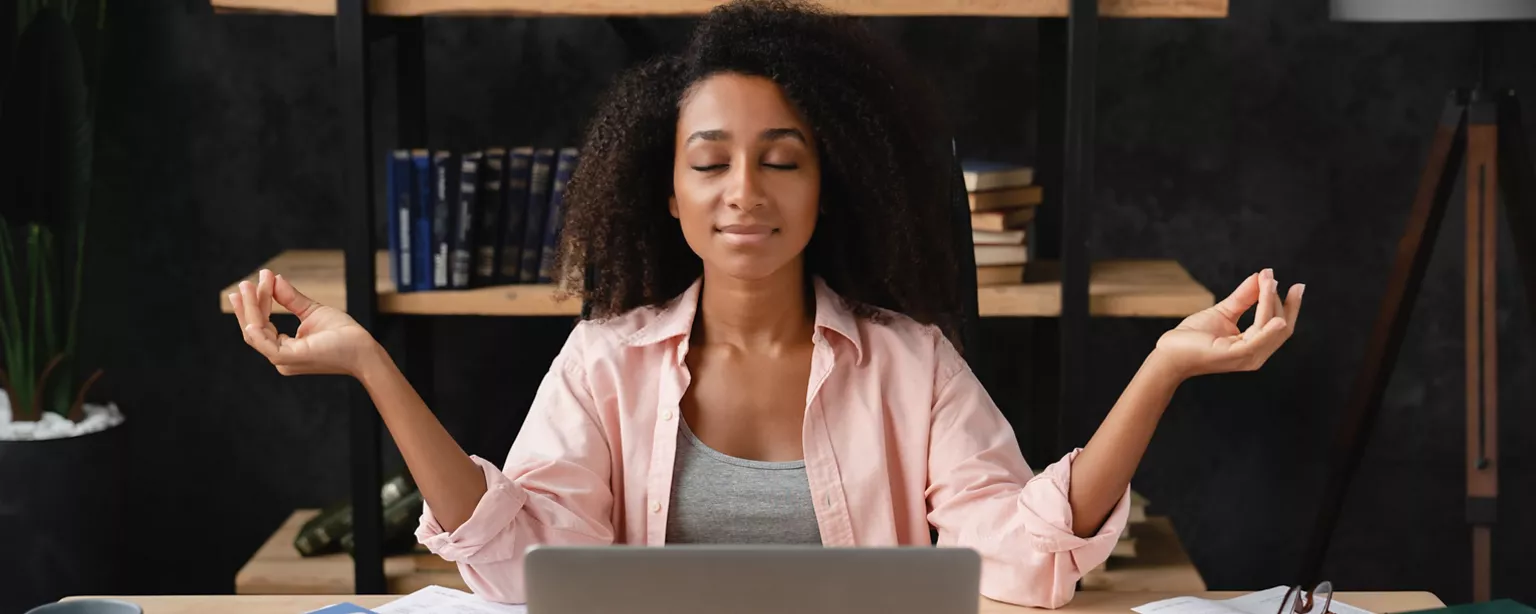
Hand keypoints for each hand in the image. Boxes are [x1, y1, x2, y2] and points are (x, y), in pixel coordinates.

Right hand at [230, 268, 379, 377]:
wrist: (364, 349)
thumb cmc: (343, 334)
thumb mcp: (312, 311)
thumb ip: (291, 298)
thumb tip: (273, 279)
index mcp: (285, 349)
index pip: (261, 326)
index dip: (256, 304)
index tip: (256, 281)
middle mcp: (280, 357)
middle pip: (253, 330)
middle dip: (246, 306)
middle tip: (242, 284)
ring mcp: (284, 360)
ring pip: (256, 334)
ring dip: (250, 310)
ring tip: (248, 287)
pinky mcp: (292, 358)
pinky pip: (266, 345)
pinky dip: (256, 330)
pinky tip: (251, 316)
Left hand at [1153, 268, 1303, 379]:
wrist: (1169, 353)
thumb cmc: (1193, 337)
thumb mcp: (1223, 312)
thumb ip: (1244, 297)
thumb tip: (1261, 277)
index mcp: (1254, 346)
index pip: (1281, 326)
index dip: (1290, 305)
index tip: (1294, 284)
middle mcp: (1255, 355)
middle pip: (1281, 327)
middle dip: (1282, 301)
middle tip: (1272, 277)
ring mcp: (1246, 358)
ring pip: (1270, 328)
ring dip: (1271, 303)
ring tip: (1268, 281)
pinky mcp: (1234, 356)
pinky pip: (1257, 341)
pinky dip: (1268, 329)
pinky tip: (1278, 318)